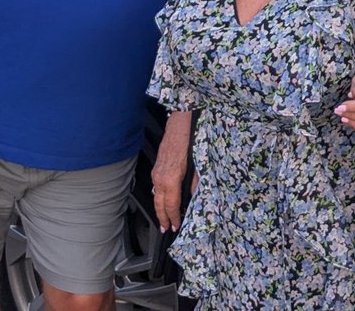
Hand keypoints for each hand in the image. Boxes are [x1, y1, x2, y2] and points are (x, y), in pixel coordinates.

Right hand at [153, 110, 193, 231]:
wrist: (179, 125)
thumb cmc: (189, 142)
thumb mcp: (198, 165)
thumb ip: (195, 184)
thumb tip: (195, 196)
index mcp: (170, 180)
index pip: (171, 206)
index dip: (174, 218)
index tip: (176, 227)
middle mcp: (160, 178)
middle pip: (159, 205)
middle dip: (163, 218)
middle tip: (166, 229)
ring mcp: (156, 173)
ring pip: (156, 196)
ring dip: (160, 209)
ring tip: (165, 219)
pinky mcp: (156, 168)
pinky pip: (156, 187)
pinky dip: (159, 197)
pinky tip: (164, 200)